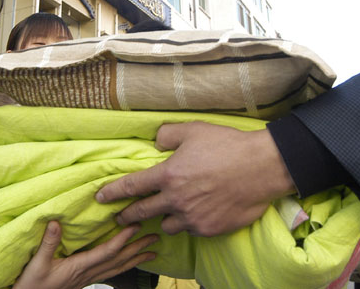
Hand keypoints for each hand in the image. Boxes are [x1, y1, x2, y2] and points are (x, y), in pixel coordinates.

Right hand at [12, 221, 156, 288]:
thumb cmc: (31, 284)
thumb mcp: (36, 263)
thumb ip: (48, 243)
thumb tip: (56, 222)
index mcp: (79, 267)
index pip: (107, 251)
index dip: (123, 239)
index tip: (135, 226)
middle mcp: (87, 273)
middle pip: (118, 260)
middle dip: (138, 248)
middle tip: (155, 237)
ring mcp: (88, 278)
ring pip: (118, 268)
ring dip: (136, 258)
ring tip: (152, 251)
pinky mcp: (85, 280)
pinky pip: (111, 272)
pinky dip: (124, 265)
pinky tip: (130, 262)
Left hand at [96, 122, 295, 236]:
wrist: (260, 168)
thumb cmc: (227, 145)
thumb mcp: (193, 130)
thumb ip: (168, 135)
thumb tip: (156, 142)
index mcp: (168, 175)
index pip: (131, 187)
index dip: (112, 193)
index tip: (100, 199)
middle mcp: (176, 200)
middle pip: (142, 212)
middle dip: (126, 216)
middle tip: (120, 218)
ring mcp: (192, 217)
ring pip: (167, 225)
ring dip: (164, 219)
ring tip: (166, 214)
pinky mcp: (209, 229)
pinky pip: (191, 230)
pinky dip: (189, 223)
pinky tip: (195, 214)